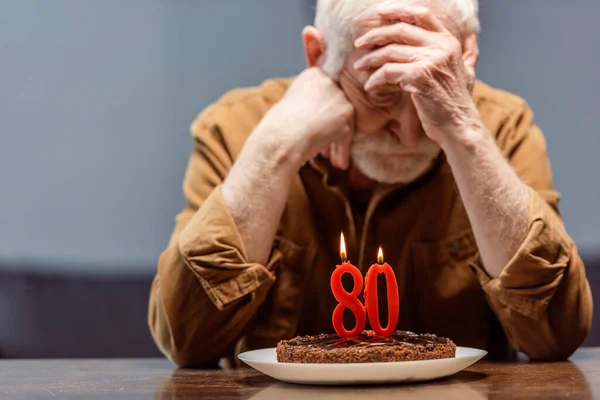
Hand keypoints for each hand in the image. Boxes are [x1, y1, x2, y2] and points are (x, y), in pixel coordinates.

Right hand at [264, 67, 354, 169]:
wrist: (282, 138)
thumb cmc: (278, 128)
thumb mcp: (291, 106)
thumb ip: (308, 104)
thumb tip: (317, 116)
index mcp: (311, 75)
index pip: (325, 94)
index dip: (321, 116)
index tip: (316, 130)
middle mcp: (326, 80)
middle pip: (335, 107)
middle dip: (330, 129)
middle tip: (326, 150)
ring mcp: (338, 95)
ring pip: (342, 121)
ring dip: (337, 142)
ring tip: (332, 161)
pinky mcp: (346, 111)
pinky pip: (348, 133)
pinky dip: (343, 150)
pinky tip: (338, 163)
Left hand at [353, 5, 480, 145]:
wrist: (459, 125)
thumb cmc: (458, 102)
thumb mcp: (468, 71)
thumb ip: (468, 52)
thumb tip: (471, 37)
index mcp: (448, 41)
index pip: (421, 14)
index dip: (398, 11)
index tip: (379, 14)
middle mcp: (441, 46)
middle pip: (400, 30)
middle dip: (375, 35)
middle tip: (359, 44)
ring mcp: (430, 60)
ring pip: (390, 51)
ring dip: (370, 59)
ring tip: (359, 66)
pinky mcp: (418, 76)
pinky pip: (388, 72)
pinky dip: (375, 79)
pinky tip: (370, 86)